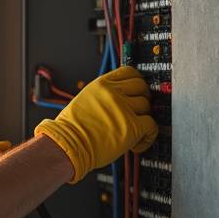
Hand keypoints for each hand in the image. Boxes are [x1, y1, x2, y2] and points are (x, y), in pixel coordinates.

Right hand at [34, 65, 157, 182]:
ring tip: (132, 131)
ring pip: (147, 107)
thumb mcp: (85, 99)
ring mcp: (124, 109)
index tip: (137, 90)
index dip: (136, 81)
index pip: (129, 72)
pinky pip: (151, 126)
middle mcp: (113, 93)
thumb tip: (120, 98)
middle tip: (138, 111)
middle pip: (141, 87)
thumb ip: (103, 95)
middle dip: (143, 98)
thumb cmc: (71, 129)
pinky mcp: (132, 126)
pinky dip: (148, 136)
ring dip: (143, 119)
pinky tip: (137, 143)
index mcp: (101, 84)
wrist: (67, 145)